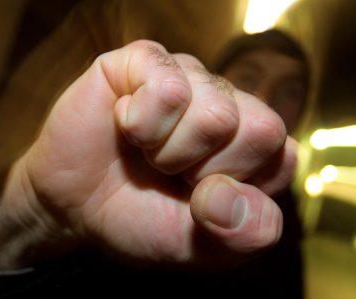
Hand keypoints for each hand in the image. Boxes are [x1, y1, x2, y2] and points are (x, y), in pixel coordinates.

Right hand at [0, 40, 296, 269]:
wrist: (73, 208)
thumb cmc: (140, 218)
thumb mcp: (202, 247)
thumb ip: (243, 234)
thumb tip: (227, 193)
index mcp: (252, 143)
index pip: (282, 156)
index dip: (236, 189)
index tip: (200, 199)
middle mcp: (227, 101)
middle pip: (261, 128)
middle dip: (208, 171)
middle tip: (173, 175)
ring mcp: (188, 76)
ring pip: (216, 112)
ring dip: (169, 153)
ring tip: (147, 153)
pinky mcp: (145, 60)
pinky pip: (167, 85)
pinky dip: (141, 123)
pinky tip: (127, 126)